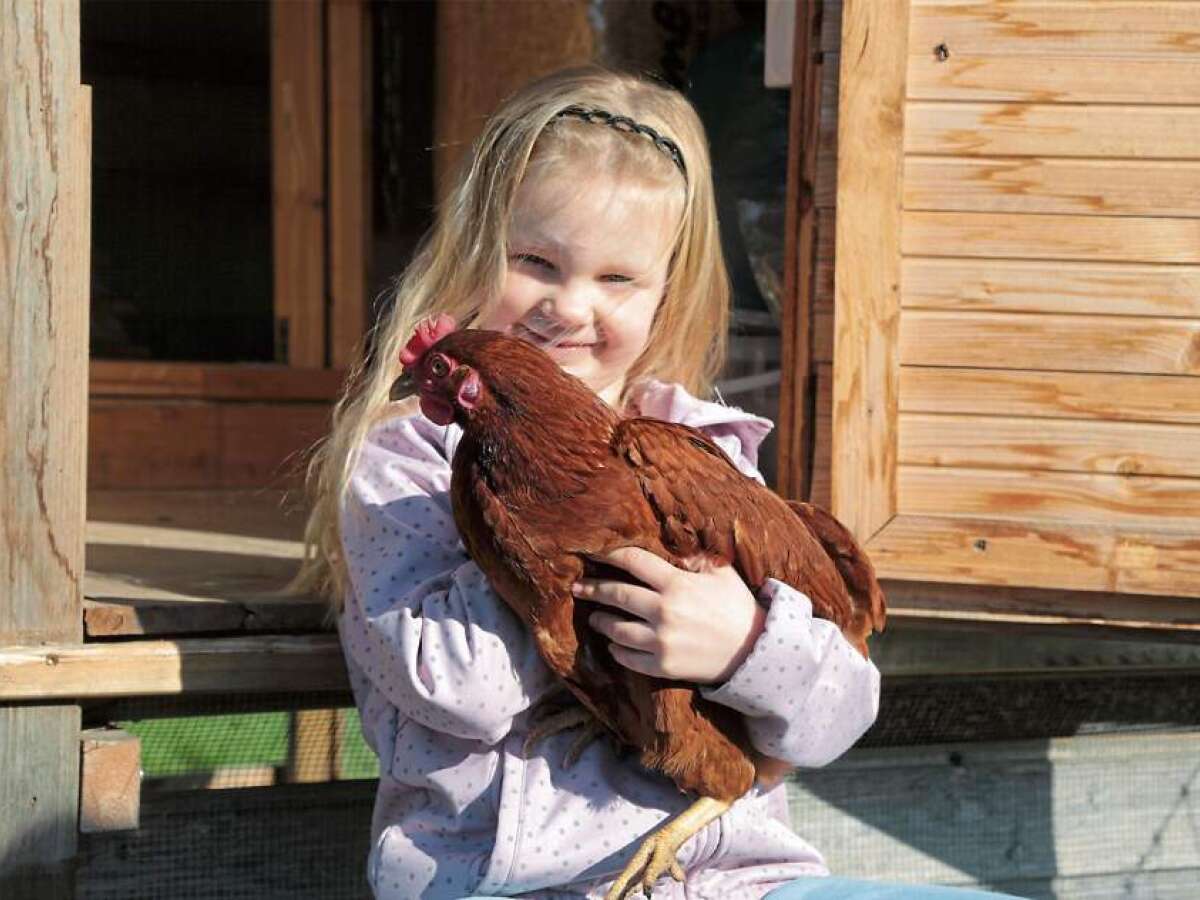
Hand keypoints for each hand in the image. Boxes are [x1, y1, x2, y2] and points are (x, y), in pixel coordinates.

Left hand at [573, 547, 766, 683]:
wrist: (754, 651)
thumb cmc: (737, 606)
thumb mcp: (721, 572)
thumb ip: (694, 555)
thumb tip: (671, 537)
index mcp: (677, 584)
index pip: (634, 561)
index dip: (610, 553)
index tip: (594, 552)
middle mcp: (664, 611)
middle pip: (617, 595)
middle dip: (593, 589)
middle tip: (577, 587)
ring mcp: (661, 641)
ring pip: (617, 629)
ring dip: (601, 621)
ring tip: (594, 617)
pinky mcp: (663, 666)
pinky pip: (628, 657)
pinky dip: (617, 650)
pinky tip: (613, 643)